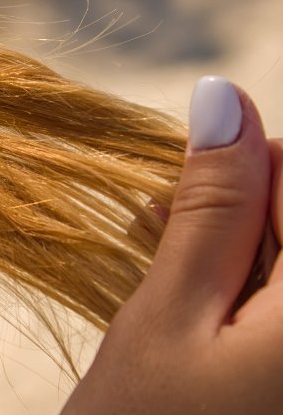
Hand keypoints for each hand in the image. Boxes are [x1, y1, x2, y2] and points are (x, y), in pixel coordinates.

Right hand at [57, 77, 282, 414]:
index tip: (185, 197)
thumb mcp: (168, 317)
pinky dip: (252, 291)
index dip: (247, 170)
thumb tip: (224, 97)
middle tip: (161, 232)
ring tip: (166, 268)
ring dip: (240, 251)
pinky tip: (200, 301)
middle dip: (241, 214)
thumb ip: (213, 209)